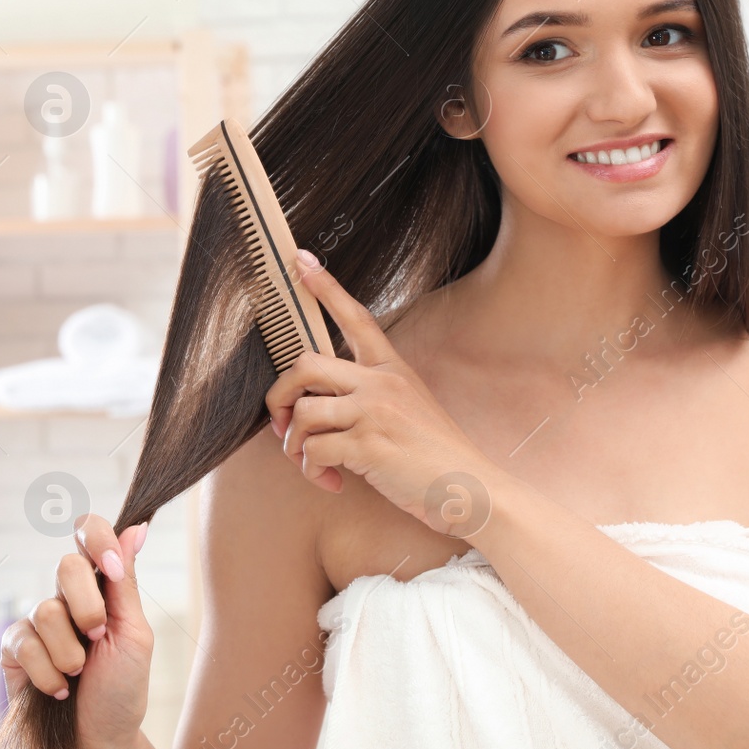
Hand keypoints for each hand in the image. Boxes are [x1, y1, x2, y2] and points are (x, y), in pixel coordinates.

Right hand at [0, 515, 153, 748]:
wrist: (99, 744)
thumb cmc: (122, 692)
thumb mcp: (135, 635)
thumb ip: (126, 583)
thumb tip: (137, 526)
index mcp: (101, 588)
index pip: (90, 534)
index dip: (97, 539)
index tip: (113, 569)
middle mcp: (67, 598)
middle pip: (65, 566)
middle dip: (88, 607)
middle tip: (98, 638)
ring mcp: (37, 623)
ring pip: (45, 610)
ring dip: (70, 652)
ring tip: (80, 674)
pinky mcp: (13, 650)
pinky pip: (23, 642)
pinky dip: (47, 671)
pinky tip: (60, 690)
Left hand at [265, 250, 495, 531]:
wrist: (470, 489)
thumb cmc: (435, 458)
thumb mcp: (409, 411)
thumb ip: (368, 399)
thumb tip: (316, 407)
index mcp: (393, 370)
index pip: (356, 318)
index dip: (324, 287)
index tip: (298, 259)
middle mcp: (382, 383)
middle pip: (304, 364)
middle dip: (278, 396)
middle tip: (282, 427)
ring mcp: (375, 412)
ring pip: (302, 411)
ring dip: (295, 445)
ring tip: (313, 464)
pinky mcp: (368, 445)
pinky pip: (313, 449)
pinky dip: (313, 470)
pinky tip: (333, 482)